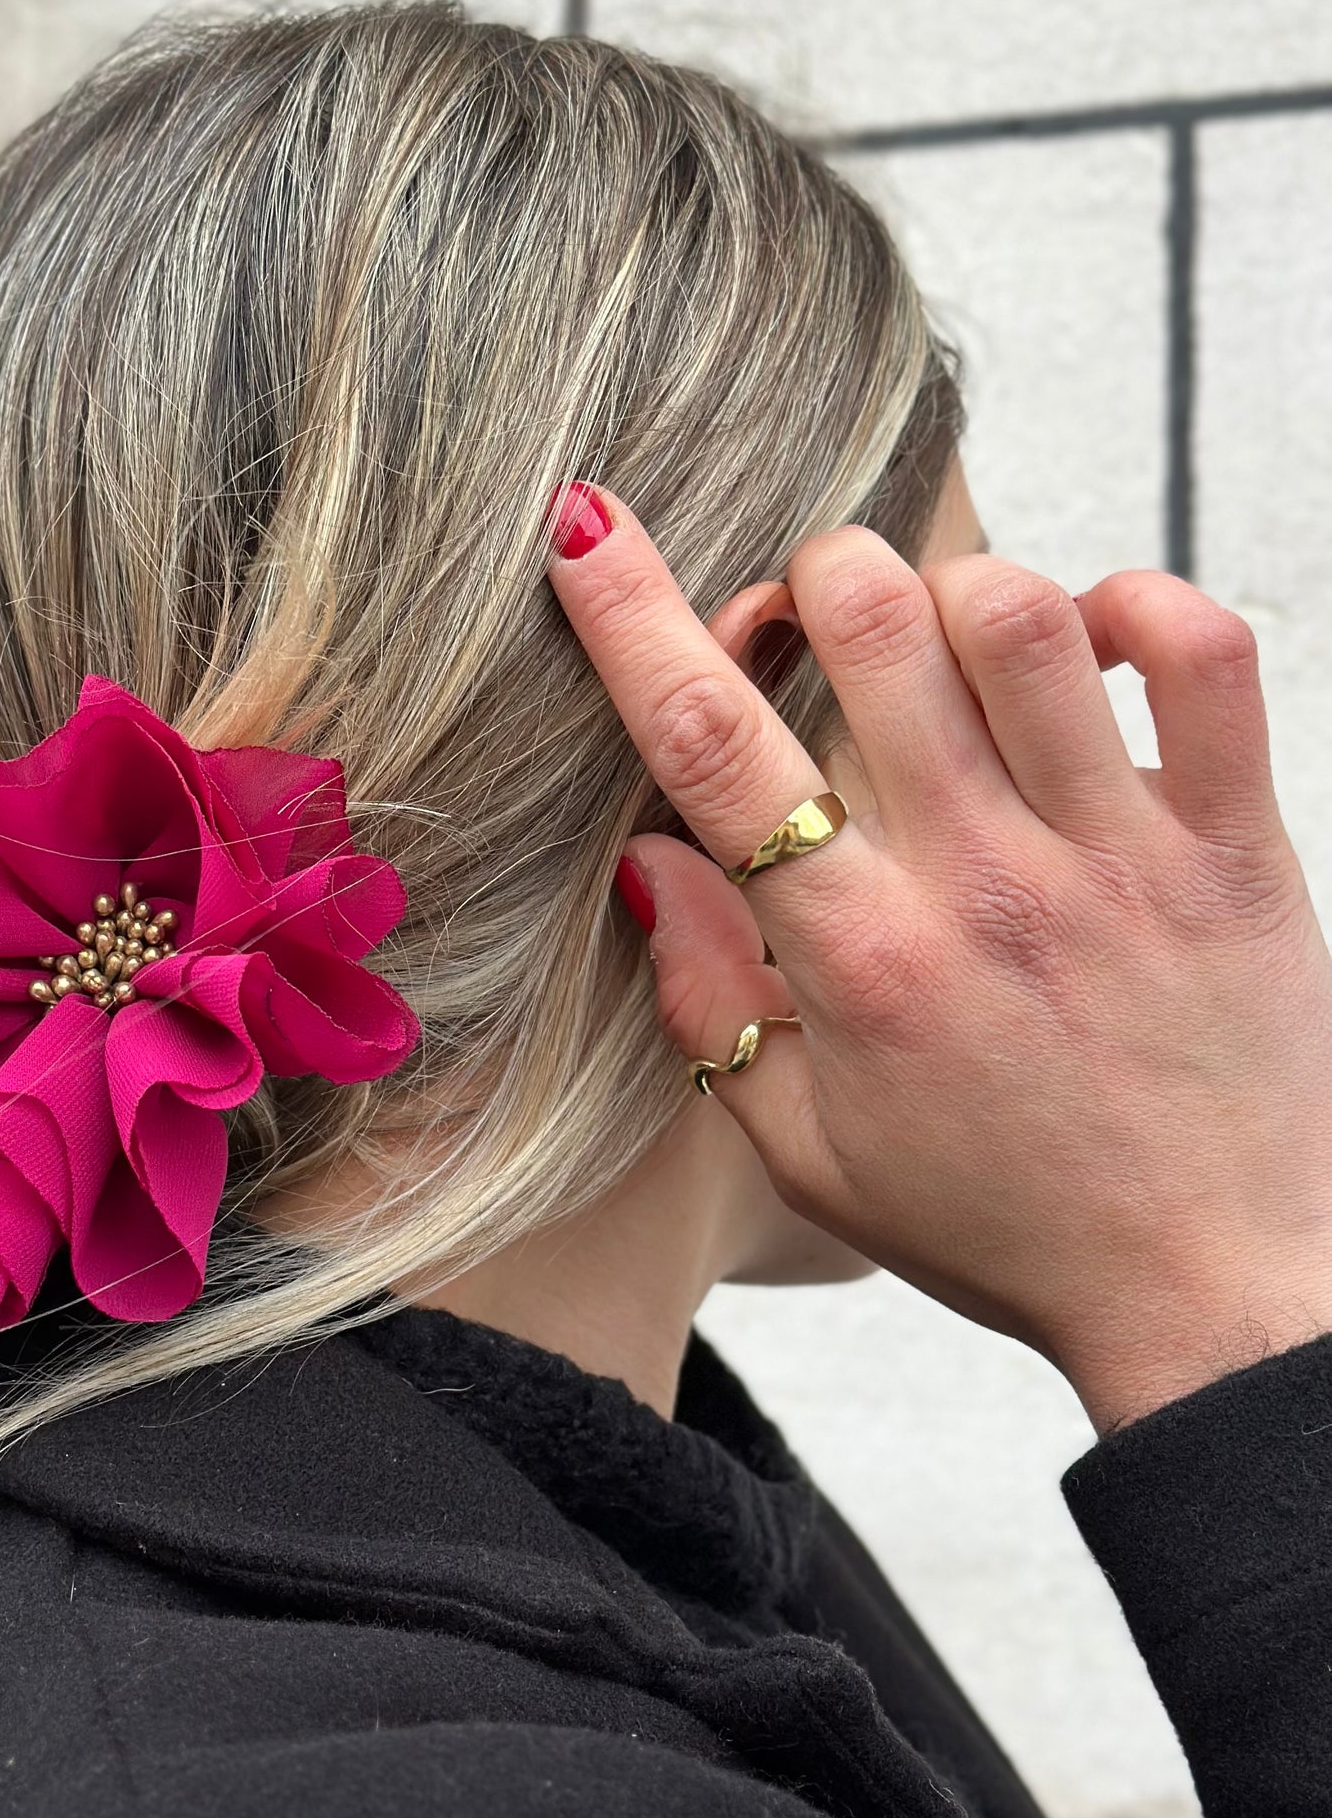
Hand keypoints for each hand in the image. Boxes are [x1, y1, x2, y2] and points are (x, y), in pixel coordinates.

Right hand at [549, 493, 1331, 1434]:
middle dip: (813, 576)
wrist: (1219, 1295)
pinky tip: (1096, 644)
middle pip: (871, 628)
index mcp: (859, 964)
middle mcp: (981, 888)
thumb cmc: (1004, 1229)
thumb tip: (650, 860)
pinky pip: (1202, 653)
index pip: (712, 748)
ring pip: (1019, 614)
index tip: (580, 522)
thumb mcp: (809, 1157)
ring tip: (951, 639)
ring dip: (956, 585)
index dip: (629, 614)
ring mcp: (1118, 856)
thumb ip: (709, 1008)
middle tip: (816, 624)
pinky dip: (1141, 603)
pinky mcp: (1237, 845)